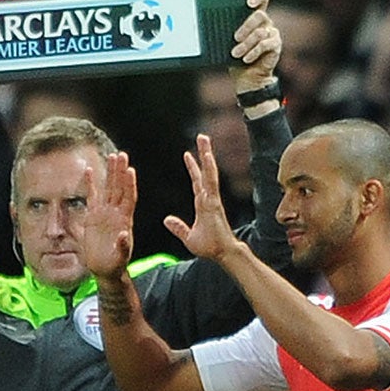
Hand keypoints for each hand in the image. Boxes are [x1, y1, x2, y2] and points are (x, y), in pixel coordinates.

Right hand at [79, 150, 137, 281]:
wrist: (105, 269)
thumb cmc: (115, 264)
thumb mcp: (121, 257)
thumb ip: (123, 246)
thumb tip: (123, 234)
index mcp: (125, 220)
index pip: (128, 198)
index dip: (129, 185)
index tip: (130, 170)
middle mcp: (116, 213)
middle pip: (119, 188)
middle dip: (120, 172)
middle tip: (121, 155)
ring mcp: (105, 213)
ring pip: (108, 189)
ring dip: (110, 173)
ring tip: (112, 156)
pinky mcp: (93, 216)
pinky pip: (91, 196)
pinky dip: (91, 184)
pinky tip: (88, 171)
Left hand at [163, 135, 242, 262]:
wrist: (222, 253)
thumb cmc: (210, 247)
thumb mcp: (188, 237)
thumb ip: (178, 227)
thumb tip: (166, 220)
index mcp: (203, 204)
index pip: (197, 182)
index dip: (193, 168)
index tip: (188, 155)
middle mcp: (209, 198)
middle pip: (205, 172)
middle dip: (202, 154)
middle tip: (201, 137)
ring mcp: (212, 198)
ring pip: (209, 172)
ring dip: (206, 154)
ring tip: (204, 139)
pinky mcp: (214, 202)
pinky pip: (211, 181)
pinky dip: (209, 168)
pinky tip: (206, 155)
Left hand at [228, 0, 280, 89]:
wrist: (248, 77)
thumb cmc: (236, 58)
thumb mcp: (228, 42)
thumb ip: (227, 30)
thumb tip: (210, 21)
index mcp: (254, 18)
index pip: (262, 0)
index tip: (248, 3)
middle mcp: (265, 23)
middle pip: (260, 15)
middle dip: (246, 26)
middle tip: (235, 37)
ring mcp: (272, 33)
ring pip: (260, 32)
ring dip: (246, 44)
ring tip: (235, 54)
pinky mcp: (275, 45)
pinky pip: (264, 45)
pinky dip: (253, 52)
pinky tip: (246, 59)